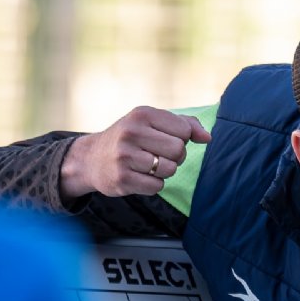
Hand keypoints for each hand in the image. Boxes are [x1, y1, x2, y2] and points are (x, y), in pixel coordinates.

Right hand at [59, 106, 211, 199]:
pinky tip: (139, 176)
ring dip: (165, 171)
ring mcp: (125, 156)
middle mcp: (131, 132)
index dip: (183, 138)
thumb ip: (185, 124)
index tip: (167, 139)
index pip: (184, 130)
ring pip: (169, 170)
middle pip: (179, 150)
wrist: (92, 158)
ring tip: (149, 165)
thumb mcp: (152, 122)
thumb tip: (208, 138)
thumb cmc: (131, 138)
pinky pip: (157, 186)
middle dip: (176, 157)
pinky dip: (153, 184)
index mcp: (142, 114)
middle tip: (160, 155)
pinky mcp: (122, 179)